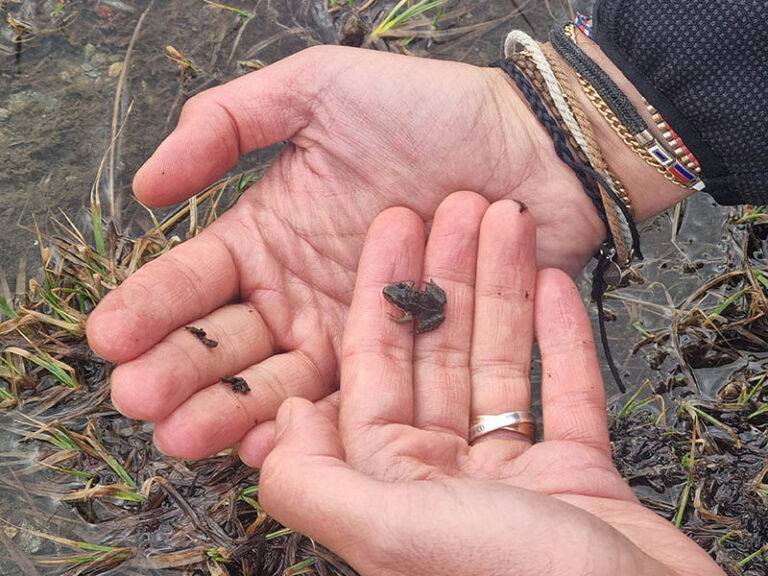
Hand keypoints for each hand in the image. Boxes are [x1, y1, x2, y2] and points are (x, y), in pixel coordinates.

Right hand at [86, 45, 608, 460]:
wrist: (536, 151)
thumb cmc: (434, 112)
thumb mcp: (321, 89)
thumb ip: (229, 123)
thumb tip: (147, 184)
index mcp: (272, 232)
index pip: (197, 277)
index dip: (152, 305)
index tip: (111, 335)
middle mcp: (300, 291)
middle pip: (227, 341)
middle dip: (179, 370)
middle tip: (138, 398)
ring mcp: (351, 330)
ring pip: (278, 381)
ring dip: (229, 411)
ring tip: (187, 433)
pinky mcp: (403, 360)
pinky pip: (349, 400)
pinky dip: (312, 424)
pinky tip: (272, 443)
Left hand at [258, 193, 723, 575]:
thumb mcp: (393, 534)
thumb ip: (316, 484)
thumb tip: (274, 426)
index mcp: (390, 489)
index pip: (370, 372)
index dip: (380, 295)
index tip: (391, 229)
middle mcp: (443, 483)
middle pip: (438, 358)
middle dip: (448, 278)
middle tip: (461, 203)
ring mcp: (512, 481)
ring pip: (498, 367)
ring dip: (503, 293)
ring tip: (510, 221)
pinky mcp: (577, 480)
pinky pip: (562, 394)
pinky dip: (558, 340)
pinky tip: (554, 284)